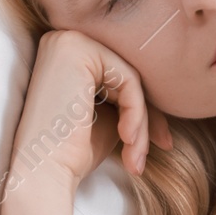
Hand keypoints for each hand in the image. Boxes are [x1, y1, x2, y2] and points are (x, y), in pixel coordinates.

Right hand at [9, 30, 171, 198]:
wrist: (43, 173)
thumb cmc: (73, 152)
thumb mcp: (111, 118)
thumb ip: (131, 97)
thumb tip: (172, 92)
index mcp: (69, 55)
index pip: (121, 78)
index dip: (145, 111)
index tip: (162, 141)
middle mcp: (64, 40)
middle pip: (127, 75)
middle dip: (148, 116)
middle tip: (162, 146)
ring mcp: (68, 41)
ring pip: (131, 78)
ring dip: (142, 121)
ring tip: (137, 155)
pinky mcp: (78, 50)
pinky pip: (128, 79)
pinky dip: (137, 113)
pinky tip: (128, 139)